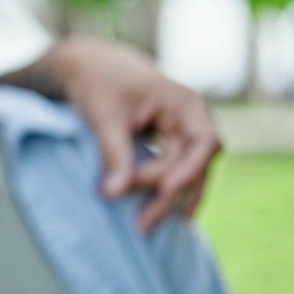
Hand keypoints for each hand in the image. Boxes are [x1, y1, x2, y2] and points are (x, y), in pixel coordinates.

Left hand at [47, 37, 221, 232]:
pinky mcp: (169, 144)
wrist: (89, 65)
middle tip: (141, 225)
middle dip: (168, 195)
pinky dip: (165, 192)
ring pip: (186, 174)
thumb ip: (114, 153)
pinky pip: (175, 172)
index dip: (189, 170)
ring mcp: (183, 133)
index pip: (204, 143)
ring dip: (168, 201)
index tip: (164, 190)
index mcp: (185, 103)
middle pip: (194, 166)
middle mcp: (191, 120)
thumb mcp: (105, 115)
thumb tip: (114, 194)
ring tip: (147, 228)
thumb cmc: (99, 82)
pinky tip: (162, 216)